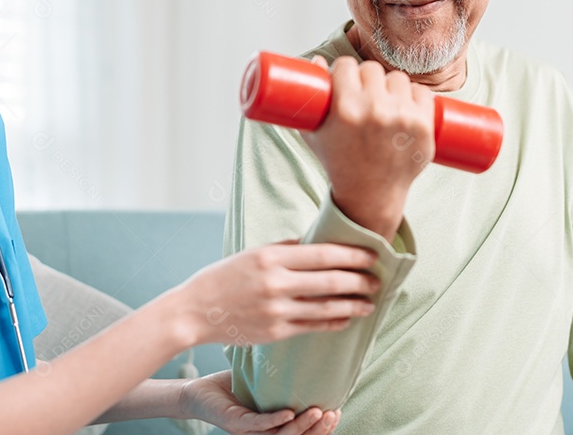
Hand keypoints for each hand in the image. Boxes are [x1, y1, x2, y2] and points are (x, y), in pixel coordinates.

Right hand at [180, 241, 378, 345]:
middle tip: (377, 280)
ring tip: (370, 303)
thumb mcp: (253, 253)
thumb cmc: (225, 277)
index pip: (323, 254)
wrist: (194, 311)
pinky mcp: (275, 332)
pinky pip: (313, 327)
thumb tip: (320, 240)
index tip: (372, 255)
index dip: (352, 255)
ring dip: (354, 304)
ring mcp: (276, 309)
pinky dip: (334, 322)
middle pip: (330, 280)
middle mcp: (276, 282)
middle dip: (359, 280)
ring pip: (326, 307)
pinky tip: (347, 318)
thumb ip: (286, 247)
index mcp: (271, 256)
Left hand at [180, 370, 339, 434]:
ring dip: (302, 427)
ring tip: (318, 412)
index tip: (338, 410)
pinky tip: (288, 413)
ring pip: (282, 434)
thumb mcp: (262, 380)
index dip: (323, 427)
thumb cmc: (231, 387)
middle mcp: (263, 432)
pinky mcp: (235, 423)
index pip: (303, 432)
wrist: (196, 392)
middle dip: (319, 429)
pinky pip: (258, 425)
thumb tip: (306, 347)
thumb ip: (281, 373)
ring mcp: (249, 431)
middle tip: (334, 413)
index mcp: (273, 425)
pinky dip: (274, 420)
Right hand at [301, 56, 434, 240]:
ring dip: (391, 87)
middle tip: (364, 94)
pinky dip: (414, 97)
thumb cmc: (338, 163)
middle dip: (366, 79)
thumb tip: (317, 60)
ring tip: (384, 102)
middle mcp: (375, 110)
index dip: (344, 71)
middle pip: (372, 69)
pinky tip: (405, 106)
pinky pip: (422, 92)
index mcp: (346, 109)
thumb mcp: (314, 133)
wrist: (370, 195)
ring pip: (397, 78)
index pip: (347, 65)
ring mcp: (403, 117)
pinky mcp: (424, 125)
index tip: (345, 81)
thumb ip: (308, 97)